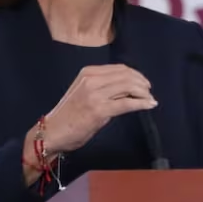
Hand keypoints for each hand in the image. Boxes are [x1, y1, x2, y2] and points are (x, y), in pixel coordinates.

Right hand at [40, 65, 156, 154]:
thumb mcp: (85, 93)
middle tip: (149, 92)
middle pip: (126, 75)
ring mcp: (95, 94)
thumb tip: (129, 89)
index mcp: (88, 72)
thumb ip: (104, 87)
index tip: (144, 83)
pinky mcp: (99, 110)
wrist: (52, 133)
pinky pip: (127, 103)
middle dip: (142, 83)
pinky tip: (150, 105)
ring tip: (150, 99)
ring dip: (144, 93)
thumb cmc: (70, 116)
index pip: (120, 68)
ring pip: (129, 87)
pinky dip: (142, 103)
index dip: (136, 74)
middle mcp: (91, 80)